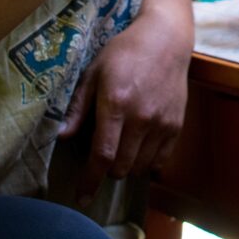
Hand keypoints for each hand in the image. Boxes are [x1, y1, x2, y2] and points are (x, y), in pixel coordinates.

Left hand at [57, 0, 192, 202]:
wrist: (166, 40)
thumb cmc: (124, 53)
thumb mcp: (94, 73)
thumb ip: (79, 107)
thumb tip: (61, 136)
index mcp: (116, 104)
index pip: (102, 155)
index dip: (90, 181)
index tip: (81, 198)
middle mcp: (142, 119)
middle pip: (121, 167)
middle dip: (107, 170)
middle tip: (102, 155)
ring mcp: (162, 124)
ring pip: (141, 167)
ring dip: (127, 166)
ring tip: (121, 148)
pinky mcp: (177, 126)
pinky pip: (160, 161)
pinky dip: (147, 162)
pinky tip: (139, 149)